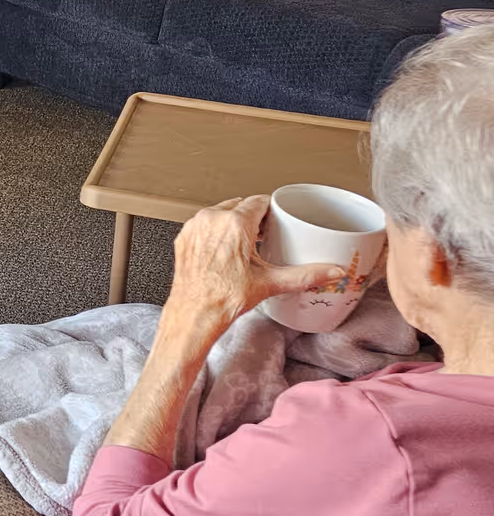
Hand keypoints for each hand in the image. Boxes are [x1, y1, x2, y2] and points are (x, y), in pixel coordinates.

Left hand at [166, 195, 349, 330]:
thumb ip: (306, 275)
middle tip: (265, 233)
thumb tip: (331, 271)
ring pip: (220, 212)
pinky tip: (225, 247)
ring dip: (234, 221)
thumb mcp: (270, 283)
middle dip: (254, 216)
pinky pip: (204, 224)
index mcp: (234, 224)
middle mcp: (211, 220)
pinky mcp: (184, 237)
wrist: (195, 313)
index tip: (277, 219)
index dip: (272, 209)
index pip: (259, 201)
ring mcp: (195, 227)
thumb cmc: (224, 299)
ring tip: (247, 240)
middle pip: (239, 205)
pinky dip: (216, 231)